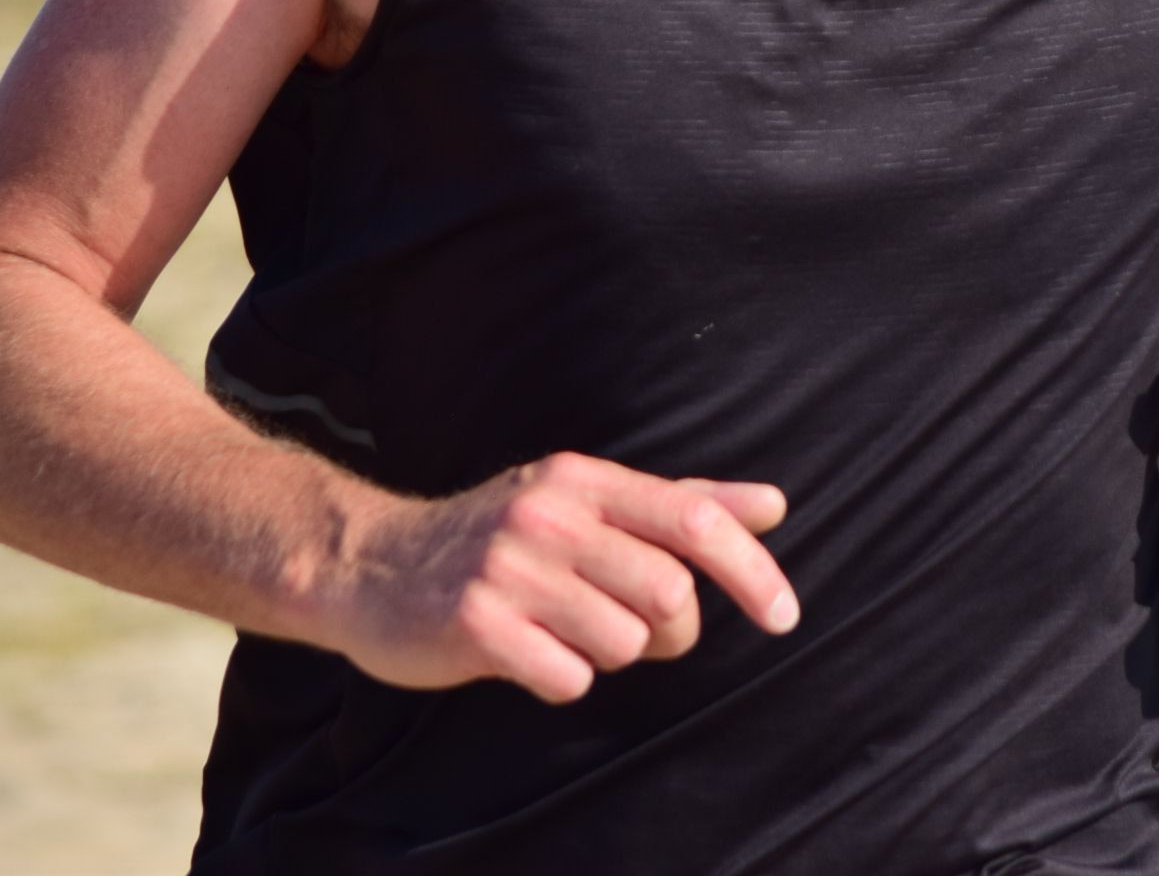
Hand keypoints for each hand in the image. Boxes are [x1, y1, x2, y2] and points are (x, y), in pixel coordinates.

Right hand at [322, 451, 798, 703]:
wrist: (372, 564)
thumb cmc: (499, 538)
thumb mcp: (584, 501)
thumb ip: (680, 504)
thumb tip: (774, 504)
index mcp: (583, 480)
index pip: (694, 518)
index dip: (752, 571)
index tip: (785, 617)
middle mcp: (549, 516)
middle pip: (669, 593)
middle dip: (671, 631)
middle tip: (634, 629)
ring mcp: (509, 570)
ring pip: (624, 643)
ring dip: (610, 654)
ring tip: (566, 632)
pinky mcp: (476, 625)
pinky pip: (569, 679)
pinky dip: (561, 679)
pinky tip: (529, 655)